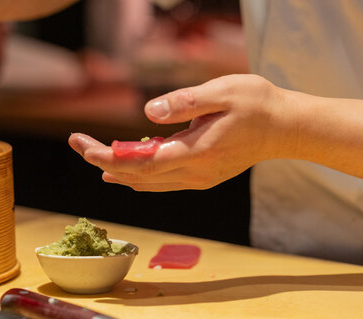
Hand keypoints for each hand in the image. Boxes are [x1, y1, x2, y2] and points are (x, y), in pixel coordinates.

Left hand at [69, 74, 295, 190]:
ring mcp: (199, 178)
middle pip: (138, 175)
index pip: (142, 162)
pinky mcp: (202, 177)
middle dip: (103, 160)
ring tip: (93, 156)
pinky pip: (162, 182)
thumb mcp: (222, 92)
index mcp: (197, 151)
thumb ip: (185, 103)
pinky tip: (125, 169)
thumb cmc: (257, 104)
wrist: (285, 128)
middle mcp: (195, 172)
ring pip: (148, 182)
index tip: (83, 147)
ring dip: (118, 170)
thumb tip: (147, 113)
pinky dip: (138, 175)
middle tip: (77, 143)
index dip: (109, 157)